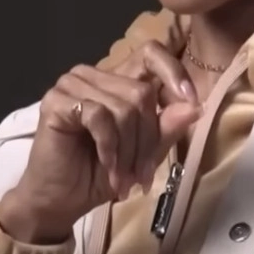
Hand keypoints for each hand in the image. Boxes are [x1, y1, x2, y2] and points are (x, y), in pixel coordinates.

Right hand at [0, 41, 199, 242]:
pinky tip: (106, 165)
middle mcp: (96, 75)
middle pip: (142, 92)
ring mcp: (73, 84)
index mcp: (118, 80)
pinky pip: (99, 115)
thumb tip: (196, 106)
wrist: (60, 201)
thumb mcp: (143, 154)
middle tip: (142, 176)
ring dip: (128, 151)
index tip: (192, 102)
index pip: (151, 53)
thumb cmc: (98, 175)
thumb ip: (166, 128)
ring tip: (123, 178)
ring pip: (123, 107)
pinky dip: (109, 147)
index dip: (174, 73)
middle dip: (147, 141)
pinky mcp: (57, 100)